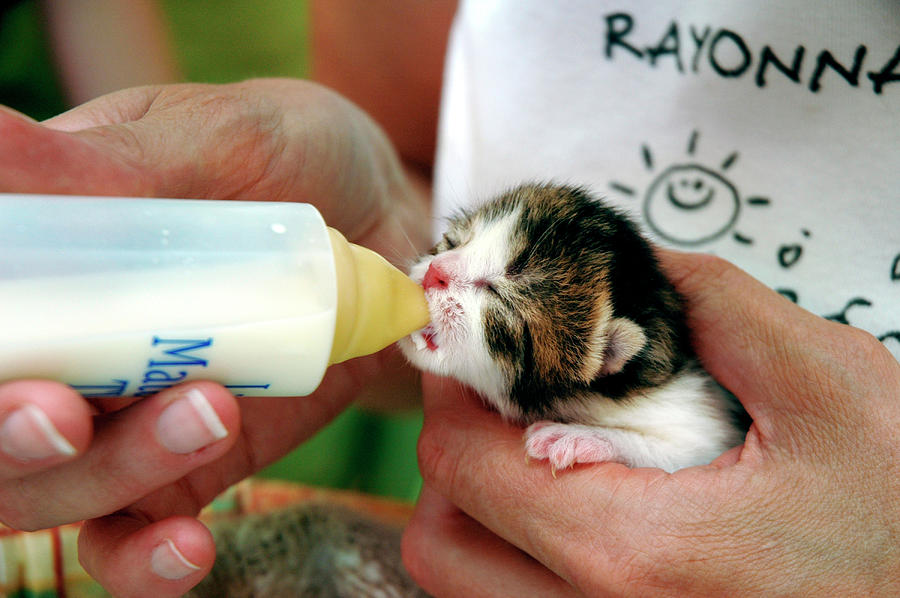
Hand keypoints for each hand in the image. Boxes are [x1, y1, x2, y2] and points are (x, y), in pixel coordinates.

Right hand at [0, 79, 428, 596]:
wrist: (393, 229)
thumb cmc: (302, 159)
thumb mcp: (215, 140)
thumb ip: (108, 166)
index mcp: (45, 251)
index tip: (18, 358)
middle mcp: (72, 340)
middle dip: (11, 437)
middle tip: (61, 412)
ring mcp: (131, 410)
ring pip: (63, 489)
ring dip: (109, 476)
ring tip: (209, 411)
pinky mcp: (195, 459)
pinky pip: (144, 531)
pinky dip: (150, 558)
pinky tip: (187, 546)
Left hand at [403, 251, 899, 596]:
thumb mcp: (832, 390)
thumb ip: (720, 308)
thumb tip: (642, 268)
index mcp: (635, 549)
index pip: (462, 464)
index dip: (452, 391)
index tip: (477, 354)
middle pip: (438, 542)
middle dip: (450, 457)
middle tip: (498, 404)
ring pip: (464, 586)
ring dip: (473, 513)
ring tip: (532, 455)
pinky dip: (511, 557)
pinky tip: (569, 507)